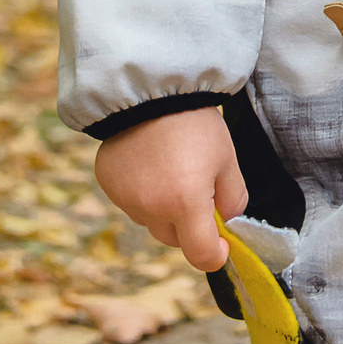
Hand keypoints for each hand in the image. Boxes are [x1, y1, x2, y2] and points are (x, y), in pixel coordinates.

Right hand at [91, 106, 246, 270]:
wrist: (151, 88)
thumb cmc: (194, 123)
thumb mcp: (227, 159)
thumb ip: (233, 199)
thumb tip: (226, 223)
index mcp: (185, 203)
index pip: (201, 255)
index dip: (215, 254)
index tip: (221, 244)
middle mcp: (151, 208)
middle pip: (174, 239)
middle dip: (189, 226)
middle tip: (199, 191)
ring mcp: (125, 198)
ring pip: (151, 220)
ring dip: (163, 209)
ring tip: (171, 170)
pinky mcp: (108, 185)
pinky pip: (130, 202)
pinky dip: (142, 193)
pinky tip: (150, 163)